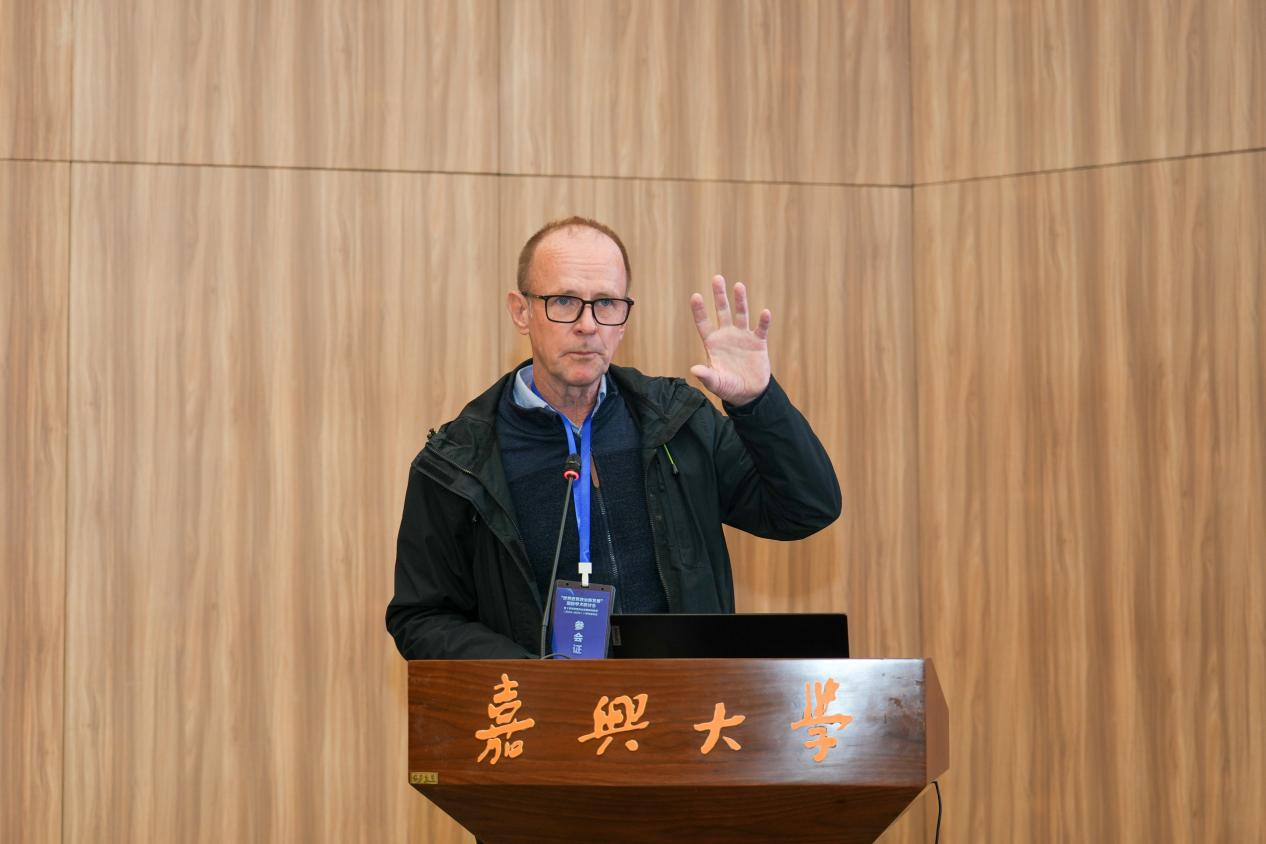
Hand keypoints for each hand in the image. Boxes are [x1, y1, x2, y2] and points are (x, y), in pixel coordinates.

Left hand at [689, 275, 771, 404]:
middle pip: (722, 311)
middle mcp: (727, 335)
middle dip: (719, 296)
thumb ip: (707, 375)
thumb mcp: (716, 383)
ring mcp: (743, 337)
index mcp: (713, 343)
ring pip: (741, 314)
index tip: (695, 296)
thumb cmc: (728, 387)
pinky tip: (765, 313)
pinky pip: (761, 329)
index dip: (699, 310)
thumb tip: (694, 369)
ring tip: (739, 285)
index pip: (704, 323)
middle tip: (717, 278)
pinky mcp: (758, 342)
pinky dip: (763, 321)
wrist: (748, 393)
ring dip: (740, 301)